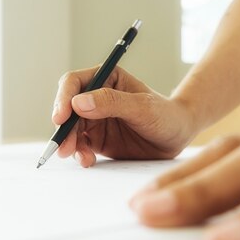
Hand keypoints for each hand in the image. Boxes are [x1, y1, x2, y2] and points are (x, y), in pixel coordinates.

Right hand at [52, 66, 196, 166]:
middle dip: (63, 128)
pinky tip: (87, 161)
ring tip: (80, 157)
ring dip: (70, 143)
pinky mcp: (97, 139)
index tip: (61, 117)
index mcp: (105, 78)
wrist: (178, 137)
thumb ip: (112, 102)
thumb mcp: (142, 107)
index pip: (74, 83)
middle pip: (67, 109)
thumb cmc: (166, 115)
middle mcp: (95, 97)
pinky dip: (79, 154)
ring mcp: (94, 118)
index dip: (63, 99)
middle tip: (63, 146)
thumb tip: (78, 103)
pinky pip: (80, 145)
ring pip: (70, 129)